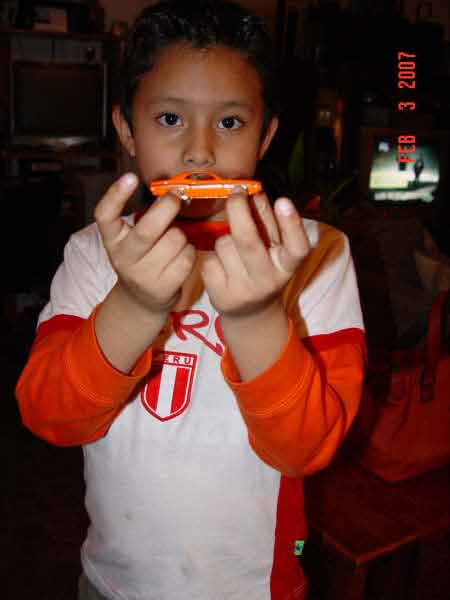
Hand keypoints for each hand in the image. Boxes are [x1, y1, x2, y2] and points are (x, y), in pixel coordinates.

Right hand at [94, 173, 195, 314]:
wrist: (141, 299)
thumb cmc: (141, 258)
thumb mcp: (131, 238)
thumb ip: (145, 217)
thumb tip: (174, 192)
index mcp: (112, 240)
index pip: (105, 215)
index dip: (116, 195)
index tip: (130, 177)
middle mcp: (123, 257)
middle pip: (147, 230)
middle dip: (167, 207)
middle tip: (175, 197)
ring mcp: (142, 275)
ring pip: (175, 240)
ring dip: (182, 235)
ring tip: (174, 241)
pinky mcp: (163, 287)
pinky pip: (187, 257)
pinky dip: (190, 251)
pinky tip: (181, 255)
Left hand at [200, 188, 309, 318]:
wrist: (250, 314)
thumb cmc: (263, 269)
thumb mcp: (274, 249)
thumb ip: (268, 222)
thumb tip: (255, 193)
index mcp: (286, 266)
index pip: (296, 247)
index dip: (291, 224)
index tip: (283, 200)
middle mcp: (267, 280)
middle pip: (248, 241)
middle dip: (238, 210)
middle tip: (236, 193)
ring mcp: (242, 290)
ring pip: (224, 245)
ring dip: (225, 239)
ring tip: (234, 253)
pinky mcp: (220, 295)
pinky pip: (210, 259)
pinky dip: (213, 256)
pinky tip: (223, 267)